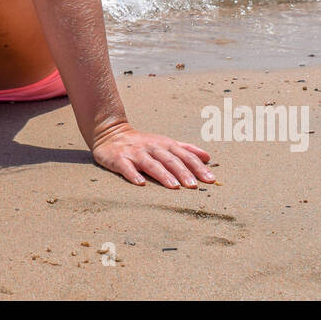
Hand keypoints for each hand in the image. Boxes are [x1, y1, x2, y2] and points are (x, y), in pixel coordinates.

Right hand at [92, 123, 215, 188]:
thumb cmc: (143, 142)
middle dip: (183, 172)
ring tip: (174, 186)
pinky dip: (133, 174)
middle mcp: (152, 147)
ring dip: (163, 174)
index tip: (210, 180)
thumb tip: (208, 157)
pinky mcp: (119, 159)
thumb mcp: (165, 142)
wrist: (111, 133)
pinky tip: (140, 183)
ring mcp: (135, 153)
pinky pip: (126, 167)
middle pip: (170, 160)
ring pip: (151, 163)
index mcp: (165, 144)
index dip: (197, 167)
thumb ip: (185, 149)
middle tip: (194, 186)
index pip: (184, 155)